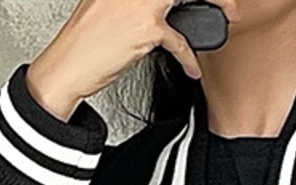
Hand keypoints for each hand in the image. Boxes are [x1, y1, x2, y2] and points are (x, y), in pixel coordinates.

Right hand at [25, 0, 240, 119]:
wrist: (67, 67)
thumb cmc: (84, 43)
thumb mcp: (105, 7)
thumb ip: (133, 2)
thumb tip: (163, 8)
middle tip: (228, 2)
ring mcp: (139, 2)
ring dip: (217, 4)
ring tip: (228, 16)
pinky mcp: (145, 28)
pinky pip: (179, 40)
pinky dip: (189, 58)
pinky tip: (191, 67)